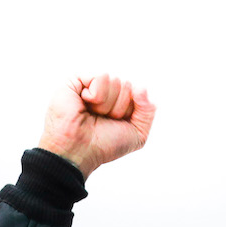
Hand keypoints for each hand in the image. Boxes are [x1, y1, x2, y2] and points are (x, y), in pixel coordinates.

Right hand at [37, 74, 155, 178]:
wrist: (80, 150)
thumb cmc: (105, 145)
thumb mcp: (138, 133)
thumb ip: (148, 111)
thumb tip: (140, 87)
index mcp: (120, 103)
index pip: (138, 93)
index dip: (131, 111)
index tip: (116, 123)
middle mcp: (107, 93)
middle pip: (127, 86)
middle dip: (119, 108)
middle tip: (102, 120)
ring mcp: (92, 86)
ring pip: (116, 81)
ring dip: (107, 104)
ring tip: (92, 114)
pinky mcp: (77, 81)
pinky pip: (102, 76)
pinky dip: (97, 95)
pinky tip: (86, 104)